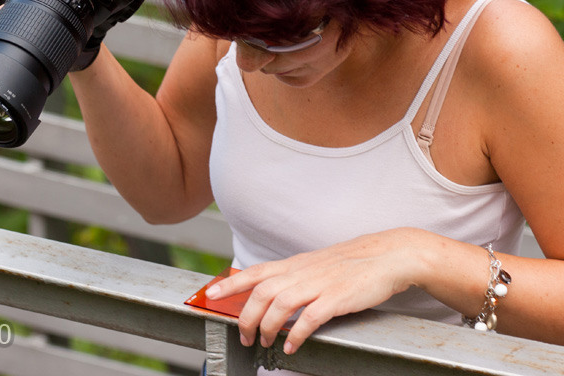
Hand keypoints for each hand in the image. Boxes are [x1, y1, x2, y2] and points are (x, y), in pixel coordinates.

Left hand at [205, 229, 427, 353]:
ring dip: (268, 326)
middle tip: (242, 334)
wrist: (387, 255)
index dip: (231, 282)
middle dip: (246, 314)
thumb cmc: (351, 263)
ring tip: (264, 342)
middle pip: (262, 291)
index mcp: (295, 264)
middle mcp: (302, 272)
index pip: (255, 272)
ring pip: (280, 304)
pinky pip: (310, 318)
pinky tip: (291, 346)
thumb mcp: (315, 264)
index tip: (212, 293)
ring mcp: (319, 284)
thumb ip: (294, 277)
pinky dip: (297, 333)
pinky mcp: (337, 298)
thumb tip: (273, 292)